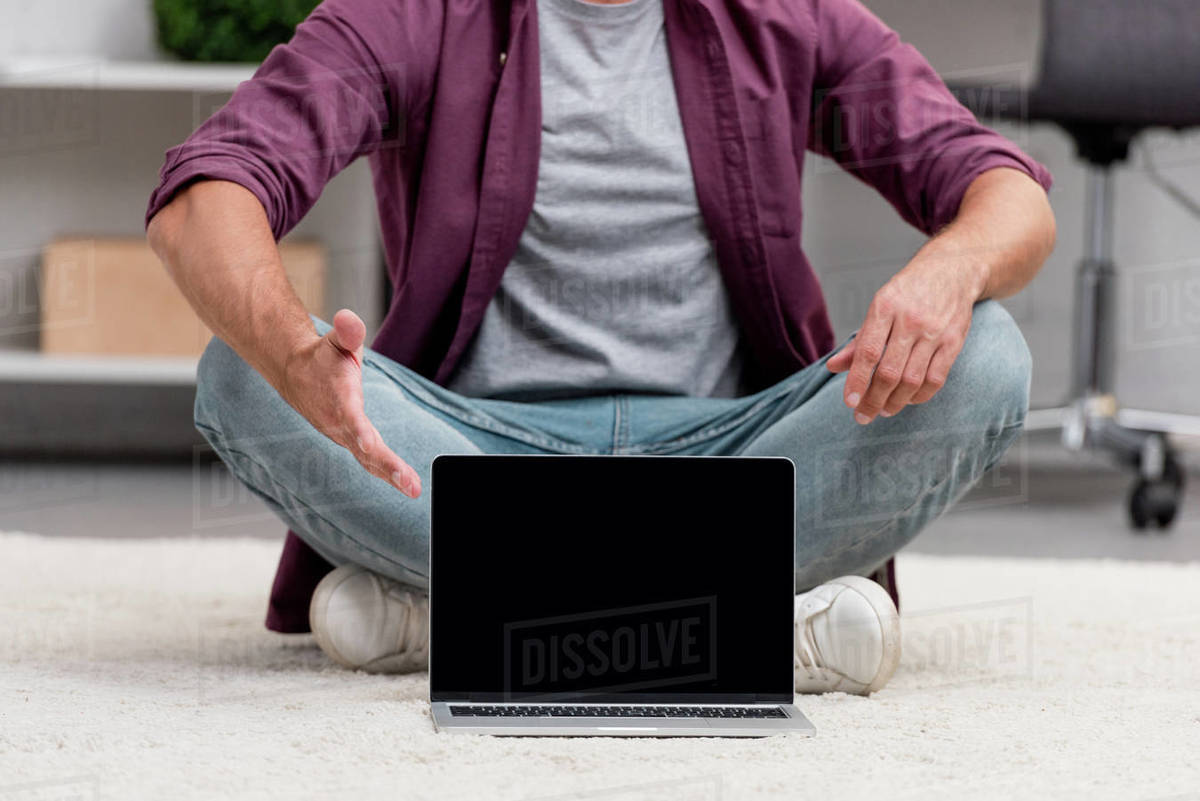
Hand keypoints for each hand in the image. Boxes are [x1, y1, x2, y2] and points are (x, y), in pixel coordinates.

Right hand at [276, 309, 421, 496]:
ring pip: (369, 460)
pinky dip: (388, 473)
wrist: (295, 375)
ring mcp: (344, 436)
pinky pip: (371, 460)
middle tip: (412, 486)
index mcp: (339, 401)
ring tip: (414, 490)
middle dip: (388, 468)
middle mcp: (340, 425)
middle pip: (365, 450)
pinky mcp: (351, 441)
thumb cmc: (323, 358)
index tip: (370, 446)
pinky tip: (407, 484)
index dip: (360, 433)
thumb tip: (349, 319)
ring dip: (392, 476)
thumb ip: (346, 332)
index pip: (351, 419)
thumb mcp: (336, 341)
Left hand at [826, 255, 982, 423]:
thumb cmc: (909, 291)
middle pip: (889, 372)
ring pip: (912, 380)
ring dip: (895, 402)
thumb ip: (859, 340)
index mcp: (885, 307)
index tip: (849, 402)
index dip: (857, 380)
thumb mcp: (879, 306)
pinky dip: (920, 396)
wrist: (952, 269)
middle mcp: (910, 320)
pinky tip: (907, 400)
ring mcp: (934, 332)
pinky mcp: (954, 341)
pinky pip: (936, 379)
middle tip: (863, 415)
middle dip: (873, 400)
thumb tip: (833, 367)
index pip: (868, 352)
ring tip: (882, 411)